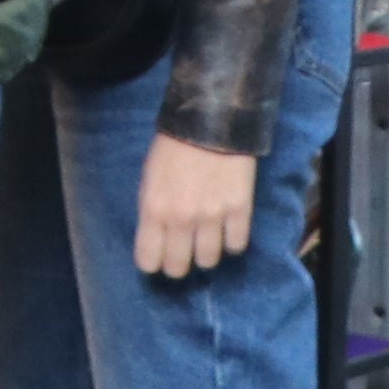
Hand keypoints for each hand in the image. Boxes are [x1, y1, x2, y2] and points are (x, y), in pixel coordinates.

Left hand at [134, 138, 258, 279]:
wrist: (210, 120)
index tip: (156, 259)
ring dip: (205, 253)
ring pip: (208, 261)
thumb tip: (156, 238)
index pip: (148, 260)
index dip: (152, 263)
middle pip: (178, 268)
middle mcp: (181, 219)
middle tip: (182, 253)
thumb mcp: (149, 178)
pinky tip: (227, 230)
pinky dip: (232, 242)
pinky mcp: (240, 210)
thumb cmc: (173, 147)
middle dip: (178, 264)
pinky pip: (236, 245)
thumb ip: (152, 210)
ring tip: (205, 239)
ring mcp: (213, 216)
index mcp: (153, 209)